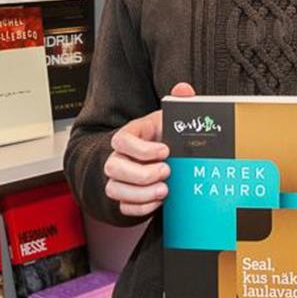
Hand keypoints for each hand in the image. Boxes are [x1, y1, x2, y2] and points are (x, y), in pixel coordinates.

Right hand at [103, 81, 194, 216]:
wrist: (162, 156)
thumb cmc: (164, 136)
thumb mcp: (172, 118)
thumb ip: (179, 102)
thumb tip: (183, 90)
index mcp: (130, 135)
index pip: (122, 140)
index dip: (142, 149)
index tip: (166, 151)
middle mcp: (119, 156)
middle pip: (113, 167)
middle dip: (141, 174)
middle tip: (166, 172)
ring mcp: (118, 177)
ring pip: (114, 189)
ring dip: (140, 193)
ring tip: (164, 190)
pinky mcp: (124, 196)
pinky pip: (123, 207)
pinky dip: (140, 207)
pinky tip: (158, 201)